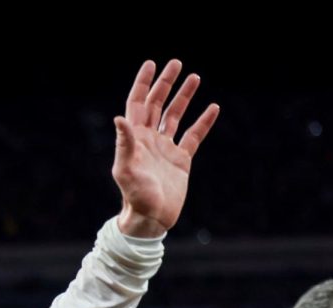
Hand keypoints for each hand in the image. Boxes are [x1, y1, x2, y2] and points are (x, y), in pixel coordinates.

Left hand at [112, 59, 219, 237]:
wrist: (151, 219)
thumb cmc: (135, 196)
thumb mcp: (126, 169)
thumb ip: (125, 143)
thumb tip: (119, 117)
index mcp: (135, 138)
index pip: (138, 103)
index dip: (144, 84)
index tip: (151, 64)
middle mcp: (149, 140)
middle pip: (157, 104)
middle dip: (165, 84)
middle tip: (176, 63)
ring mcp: (165, 149)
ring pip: (175, 116)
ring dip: (184, 97)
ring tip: (195, 77)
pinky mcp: (181, 160)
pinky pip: (194, 136)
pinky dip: (203, 122)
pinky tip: (213, 108)